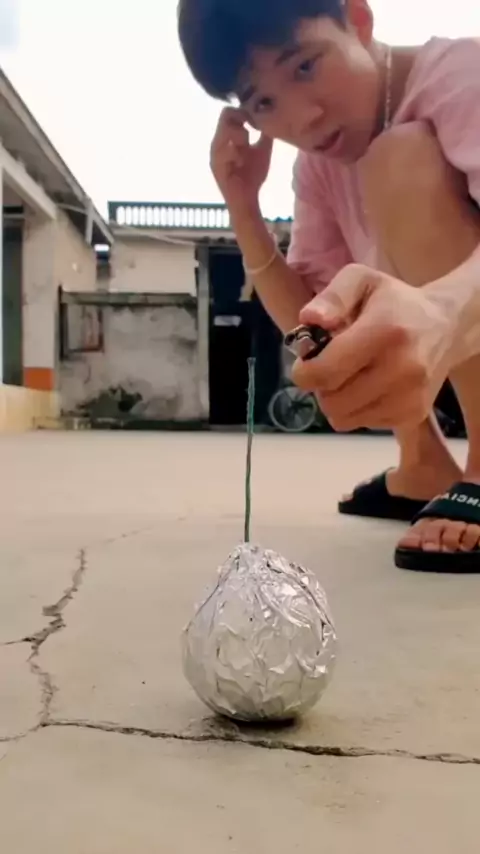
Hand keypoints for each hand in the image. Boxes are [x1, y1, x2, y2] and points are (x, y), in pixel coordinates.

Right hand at [210, 107, 272, 211]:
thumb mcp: (262, 150)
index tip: (257, 122)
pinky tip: (241, 162)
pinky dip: (237, 153)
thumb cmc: (252, 176)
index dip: (244, 111)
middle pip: (225, 114)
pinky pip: (225, 150)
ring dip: (240, 136)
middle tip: (252, 133)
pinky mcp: (216, 166)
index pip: (229, 111)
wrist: (248, 200)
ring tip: (246, 147)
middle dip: (242, 120)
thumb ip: (265, 134)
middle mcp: (218, 142)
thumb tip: (272, 118)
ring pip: (225, 129)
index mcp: (227, 137)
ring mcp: (215, 153)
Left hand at [291, 264, 454, 430]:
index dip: (304, 372)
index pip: (326, 373)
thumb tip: (309, 319)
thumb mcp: (362, 280)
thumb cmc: (394, 302)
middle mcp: (400, 370)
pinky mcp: (412, 415)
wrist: (446, 326)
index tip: (307, 362)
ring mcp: (409, 398)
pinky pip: (362, 423)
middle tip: (331, 367)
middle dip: (321, 386)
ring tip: (350, 376)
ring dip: (338, 400)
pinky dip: (357, 409)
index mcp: (383, 333)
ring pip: (343, 419)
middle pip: (331, 402)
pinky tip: (369, 386)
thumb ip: (332, 297)